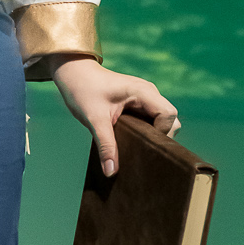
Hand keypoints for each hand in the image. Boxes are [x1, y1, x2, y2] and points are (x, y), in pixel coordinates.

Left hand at [50, 58, 179, 176]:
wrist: (73, 73)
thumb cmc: (83, 90)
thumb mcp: (94, 120)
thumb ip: (105, 145)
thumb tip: (111, 171)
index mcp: (143, 92)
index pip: (169, 115)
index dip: (161, 133)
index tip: (142, 142)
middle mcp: (149, 93)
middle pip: (170, 119)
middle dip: (159, 136)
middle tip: (138, 147)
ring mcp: (145, 96)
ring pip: (162, 120)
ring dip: (151, 134)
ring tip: (133, 144)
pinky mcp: (138, 102)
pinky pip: (151, 118)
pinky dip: (145, 130)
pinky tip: (129, 139)